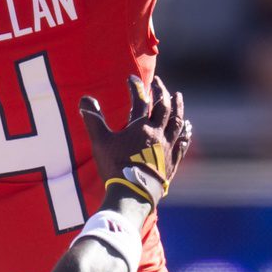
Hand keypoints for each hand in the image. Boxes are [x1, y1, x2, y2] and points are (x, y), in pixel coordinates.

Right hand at [79, 73, 191, 210]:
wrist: (133, 194)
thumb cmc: (115, 167)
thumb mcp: (100, 142)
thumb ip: (93, 120)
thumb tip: (85, 99)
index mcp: (141, 127)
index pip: (140, 100)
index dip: (136, 87)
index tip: (131, 78)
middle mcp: (158, 134)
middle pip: (164, 108)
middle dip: (161, 92)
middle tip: (159, 83)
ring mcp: (167, 148)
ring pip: (177, 123)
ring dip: (178, 108)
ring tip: (178, 97)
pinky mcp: (172, 163)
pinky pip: (182, 144)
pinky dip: (184, 134)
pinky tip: (187, 130)